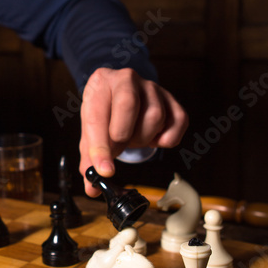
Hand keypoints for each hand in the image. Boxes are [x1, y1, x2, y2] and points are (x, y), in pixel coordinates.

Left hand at [79, 67, 187, 195]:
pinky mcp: (171, 98)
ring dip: (143, 138)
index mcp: (100, 84)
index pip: (98, 116)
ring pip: (154, 116)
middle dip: (123, 136)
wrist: (120, 94)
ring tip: (133, 137)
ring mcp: (151, 86)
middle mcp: (126, 78)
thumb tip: (92, 189)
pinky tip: (154, 136)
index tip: (104, 171)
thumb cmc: (105, 114)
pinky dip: (167, 138)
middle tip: (117, 148)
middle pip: (129, 105)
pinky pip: (178, 122)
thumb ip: (90, 159)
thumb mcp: (91, 132)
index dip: (100, 147)